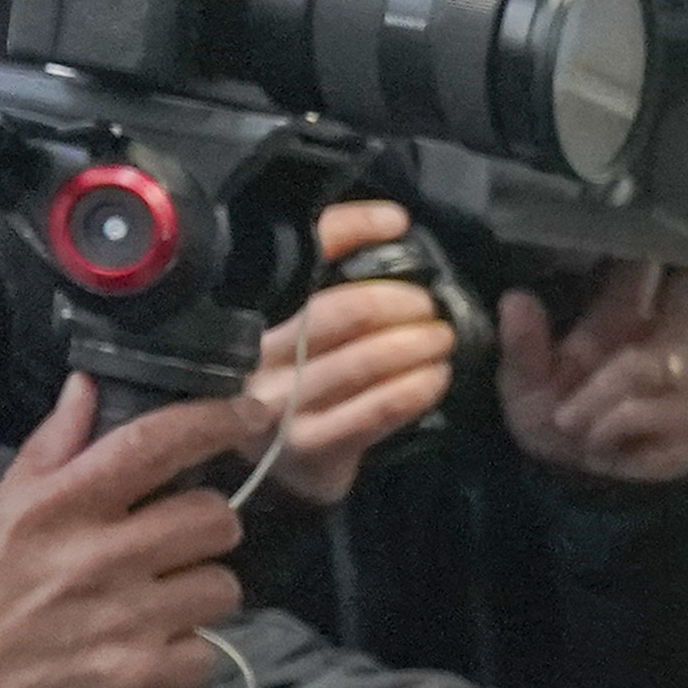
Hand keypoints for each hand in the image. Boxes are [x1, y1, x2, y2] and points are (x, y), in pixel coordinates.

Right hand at [0, 376, 269, 687]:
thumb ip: (48, 454)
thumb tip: (87, 390)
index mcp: (57, 508)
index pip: (154, 444)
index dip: (214, 421)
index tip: (248, 414)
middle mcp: (100, 560)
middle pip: (216, 519)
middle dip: (205, 527)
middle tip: (173, 542)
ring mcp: (128, 625)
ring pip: (221, 589)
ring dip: (196, 593)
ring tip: (152, 603)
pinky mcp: (143, 681)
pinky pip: (204, 656)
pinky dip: (180, 656)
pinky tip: (139, 654)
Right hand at [242, 198, 460, 505]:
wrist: (273, 465)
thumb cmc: (293, 377)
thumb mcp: (296, 321)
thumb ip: (326, 274)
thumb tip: (389, 222)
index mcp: (245, 309)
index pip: (300, 251)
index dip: (352, 228)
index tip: (395, 222)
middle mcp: (254, 354)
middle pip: (341, 311)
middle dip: (399, 302)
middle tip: (427, 305)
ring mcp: (279, 404)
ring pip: (366, 361)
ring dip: (418, 345)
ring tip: (442, 338)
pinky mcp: (311, 444)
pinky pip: (379, 408)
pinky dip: (418, 388)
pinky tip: (437, 377)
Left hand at [495, 261, 687, 484]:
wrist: (578, 483)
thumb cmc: (553, 419)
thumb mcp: (522, 384)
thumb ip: (522, 345)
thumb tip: (517, 298)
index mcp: (620, 320)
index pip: (644, 270)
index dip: (659, 241)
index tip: (671, 212)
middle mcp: (661, 340)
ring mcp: (684, 379)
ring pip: (641, 366)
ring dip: (596, 398)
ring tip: (572, 424)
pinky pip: (648, 409)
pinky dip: (612, 426)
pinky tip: (601, 443)